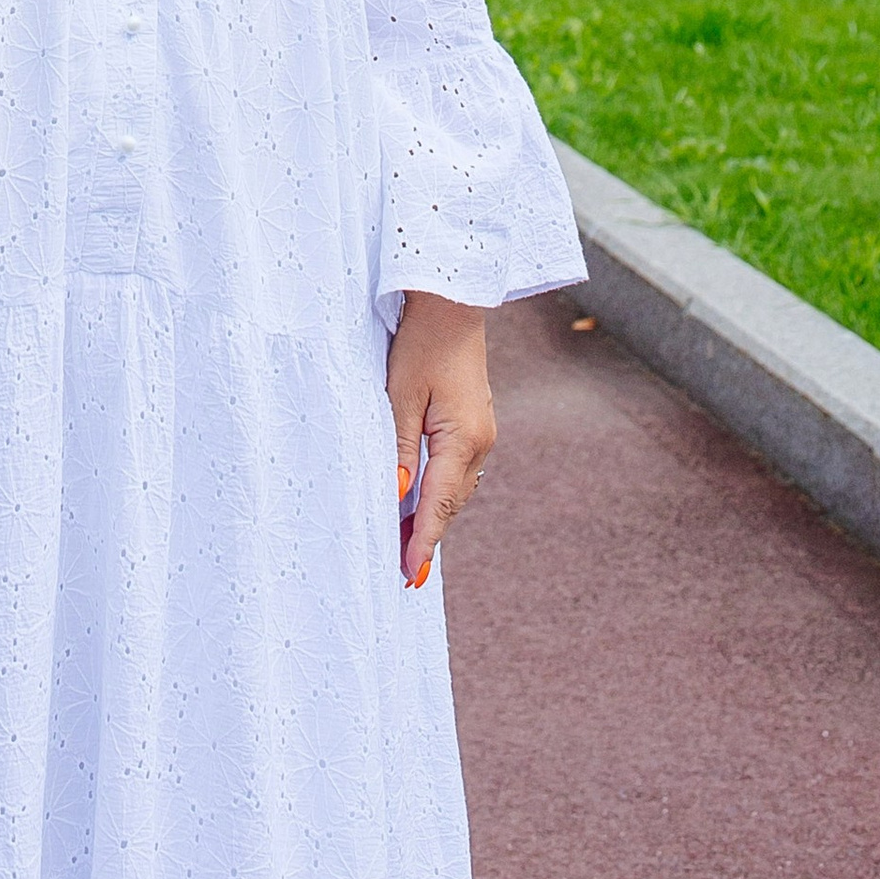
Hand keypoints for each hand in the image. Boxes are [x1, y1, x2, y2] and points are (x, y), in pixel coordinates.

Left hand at [387, 292, 495, 588]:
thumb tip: (396, 494)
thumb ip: (399, 447)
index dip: (422, 542)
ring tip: (407, 544)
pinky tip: (423, 499)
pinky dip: (441, 491)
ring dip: (434, 515)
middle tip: (403, 573)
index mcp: (463, 439)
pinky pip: (459, 470)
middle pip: (451, 503)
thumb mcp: (400, 395)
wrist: (453, 302)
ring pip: (457, 489)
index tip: (410, 576)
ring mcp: (482, 433)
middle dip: (427, 537)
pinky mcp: (476, 422)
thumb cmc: (422, 342)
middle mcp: (480, 442)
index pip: (438, 504)